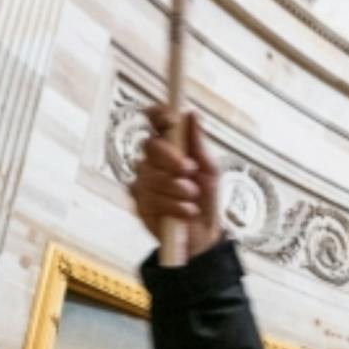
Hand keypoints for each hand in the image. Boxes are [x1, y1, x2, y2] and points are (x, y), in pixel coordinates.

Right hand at [128, 106, 220, 254]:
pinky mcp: (139, 203)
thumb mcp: (209, 170)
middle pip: (150, 147)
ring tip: (192, 199)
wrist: (203, 233)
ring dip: (177, 189)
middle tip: (190, 171)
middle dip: (172, 159)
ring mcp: (143, 181)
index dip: (159, 115)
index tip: (171, 119)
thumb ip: (199, 144)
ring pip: (152, 176)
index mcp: (170, 147)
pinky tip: (186, 212)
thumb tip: (192, 115)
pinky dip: (174, 206)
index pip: (157, 122)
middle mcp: (151, 160)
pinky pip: (152, 199)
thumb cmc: (205, 197)